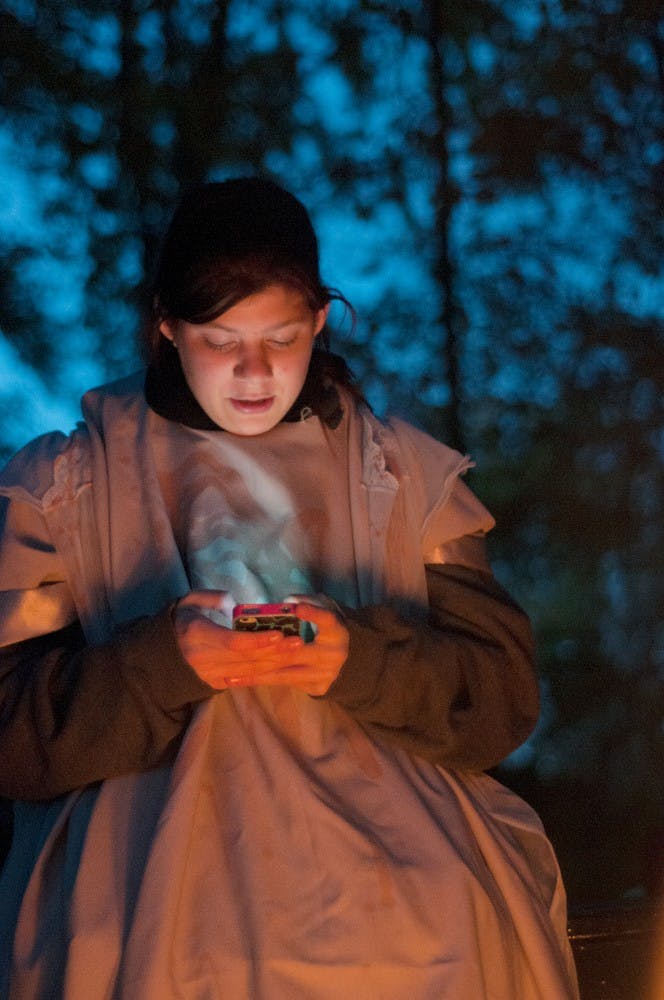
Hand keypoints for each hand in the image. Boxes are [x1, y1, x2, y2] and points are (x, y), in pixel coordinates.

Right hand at [173, 590, 304, 689]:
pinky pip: (243, 680)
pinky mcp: (215, 683)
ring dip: (274, 664)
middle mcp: (205, 658)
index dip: (258, 640)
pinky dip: (263, 674)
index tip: (279, 634)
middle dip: (275, 652)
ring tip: (295, 653)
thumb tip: (231, 602)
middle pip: (246, 659)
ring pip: (248, 672)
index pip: (233, 642)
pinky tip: (281, 667)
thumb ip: (209, 598)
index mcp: (198, 634)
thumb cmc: (181, 621)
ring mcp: (210, 674)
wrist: (159, 656)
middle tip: (298, 642)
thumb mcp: (188, 601)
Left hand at [223, 599, 349, 696]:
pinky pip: (284, 683)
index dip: (313, 614)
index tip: (297, 608)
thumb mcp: (322, 608)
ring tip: (230, 674)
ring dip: (255, 674)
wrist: (346, 658)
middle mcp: (334, 655)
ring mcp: (325, 674)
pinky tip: (239, 681)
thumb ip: (306, 601)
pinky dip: (261, 681)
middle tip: (238, 649)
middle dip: (265, 652)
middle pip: (296, 653)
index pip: (327, 620)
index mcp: (337, 631)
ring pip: (285, 674)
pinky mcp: (316, 687)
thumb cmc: (325, 626)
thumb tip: (285, 603)